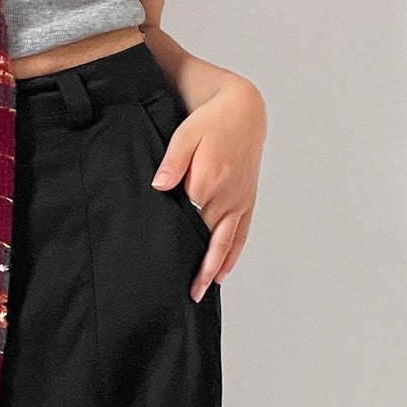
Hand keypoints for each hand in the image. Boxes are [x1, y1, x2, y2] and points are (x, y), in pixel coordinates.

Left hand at [151, 77, 266, 300]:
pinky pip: (240, 234)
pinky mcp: (247, 201)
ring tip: (202, 292)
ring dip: (215, 269)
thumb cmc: (210, 121)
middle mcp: (227, 198)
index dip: (176, 242)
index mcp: (208, 182)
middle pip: (209, 242)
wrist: (243, 110)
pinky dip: (232, 255)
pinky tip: (222, 272)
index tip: (162, 262)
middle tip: (187, 295)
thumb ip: (172, 162)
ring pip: (227, 244)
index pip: (188, 221)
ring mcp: (239, 202)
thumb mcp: (184, 134)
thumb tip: (160, 185)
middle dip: (199, 270)